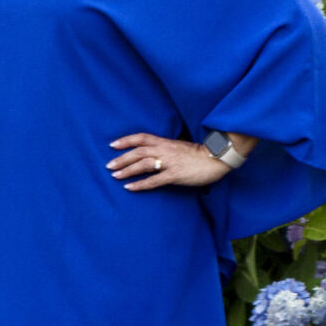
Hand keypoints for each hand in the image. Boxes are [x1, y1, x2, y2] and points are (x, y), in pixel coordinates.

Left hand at [109, 132, 229, 189]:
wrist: (217, 158)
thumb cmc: (199, 154)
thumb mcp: (179, 147)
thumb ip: (165, 149)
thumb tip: (151, 154)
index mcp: (165, 142)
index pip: (141, 137)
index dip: (126, 140)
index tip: (112, 145)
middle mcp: (165, 150)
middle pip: (138, 152)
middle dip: (122, 158)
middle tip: (108, 166)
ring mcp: (170, 162)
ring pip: (143, 164)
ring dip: (127, 170)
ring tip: (115, 176)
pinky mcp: (175, 175)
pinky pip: (154, 180)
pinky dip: (140, 184)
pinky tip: (130, 188)